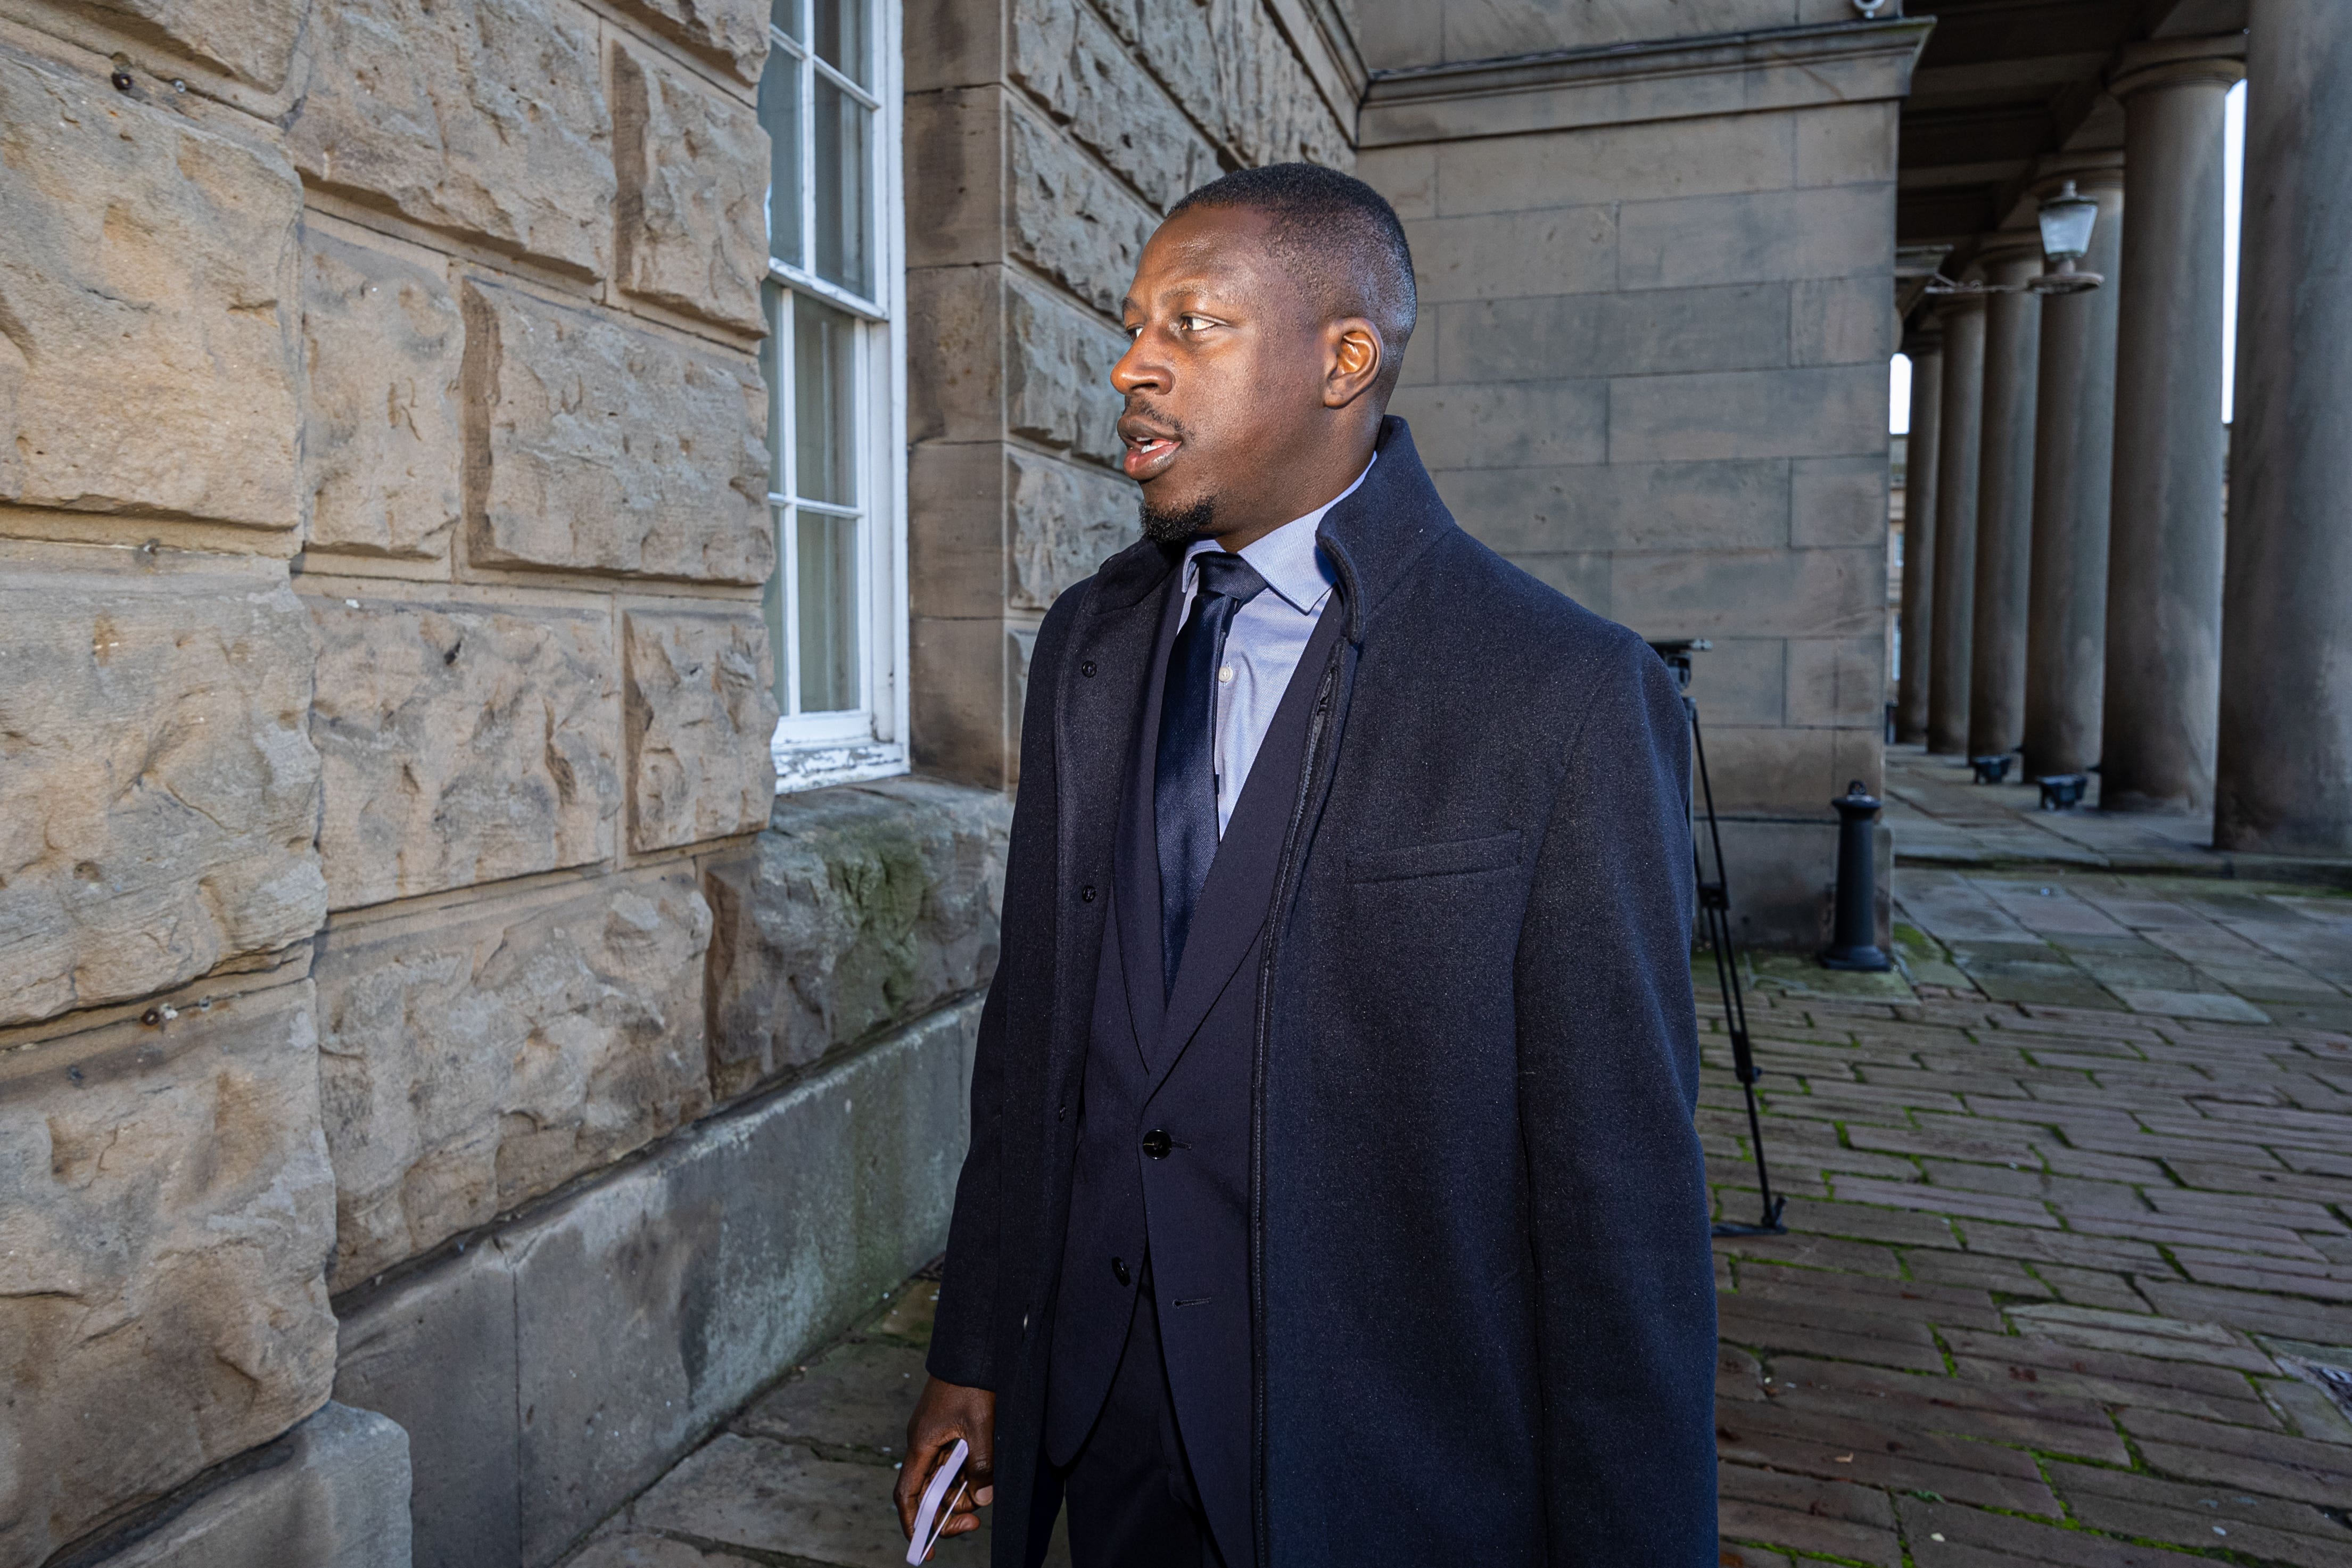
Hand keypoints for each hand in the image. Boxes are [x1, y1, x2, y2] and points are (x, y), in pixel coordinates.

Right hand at [896, 1376, 995, 1556]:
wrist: (972, 1348)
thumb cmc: (972, 1383)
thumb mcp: (981, 1425)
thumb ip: (982, 1464)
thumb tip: (983, 1499)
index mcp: (922, 1445)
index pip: (908, 1495)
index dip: (914, 1523)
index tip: (925, 1548)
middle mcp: (923, 1444)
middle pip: (927, 1492)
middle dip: (947, 1513)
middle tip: (973, 1524)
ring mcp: (934, 1437)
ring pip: (942, 1479)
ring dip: (960, 1494)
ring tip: (983, 1498)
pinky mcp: (947, 1430)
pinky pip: (951, 1462)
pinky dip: (965, 1475)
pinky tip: (982, 1477)